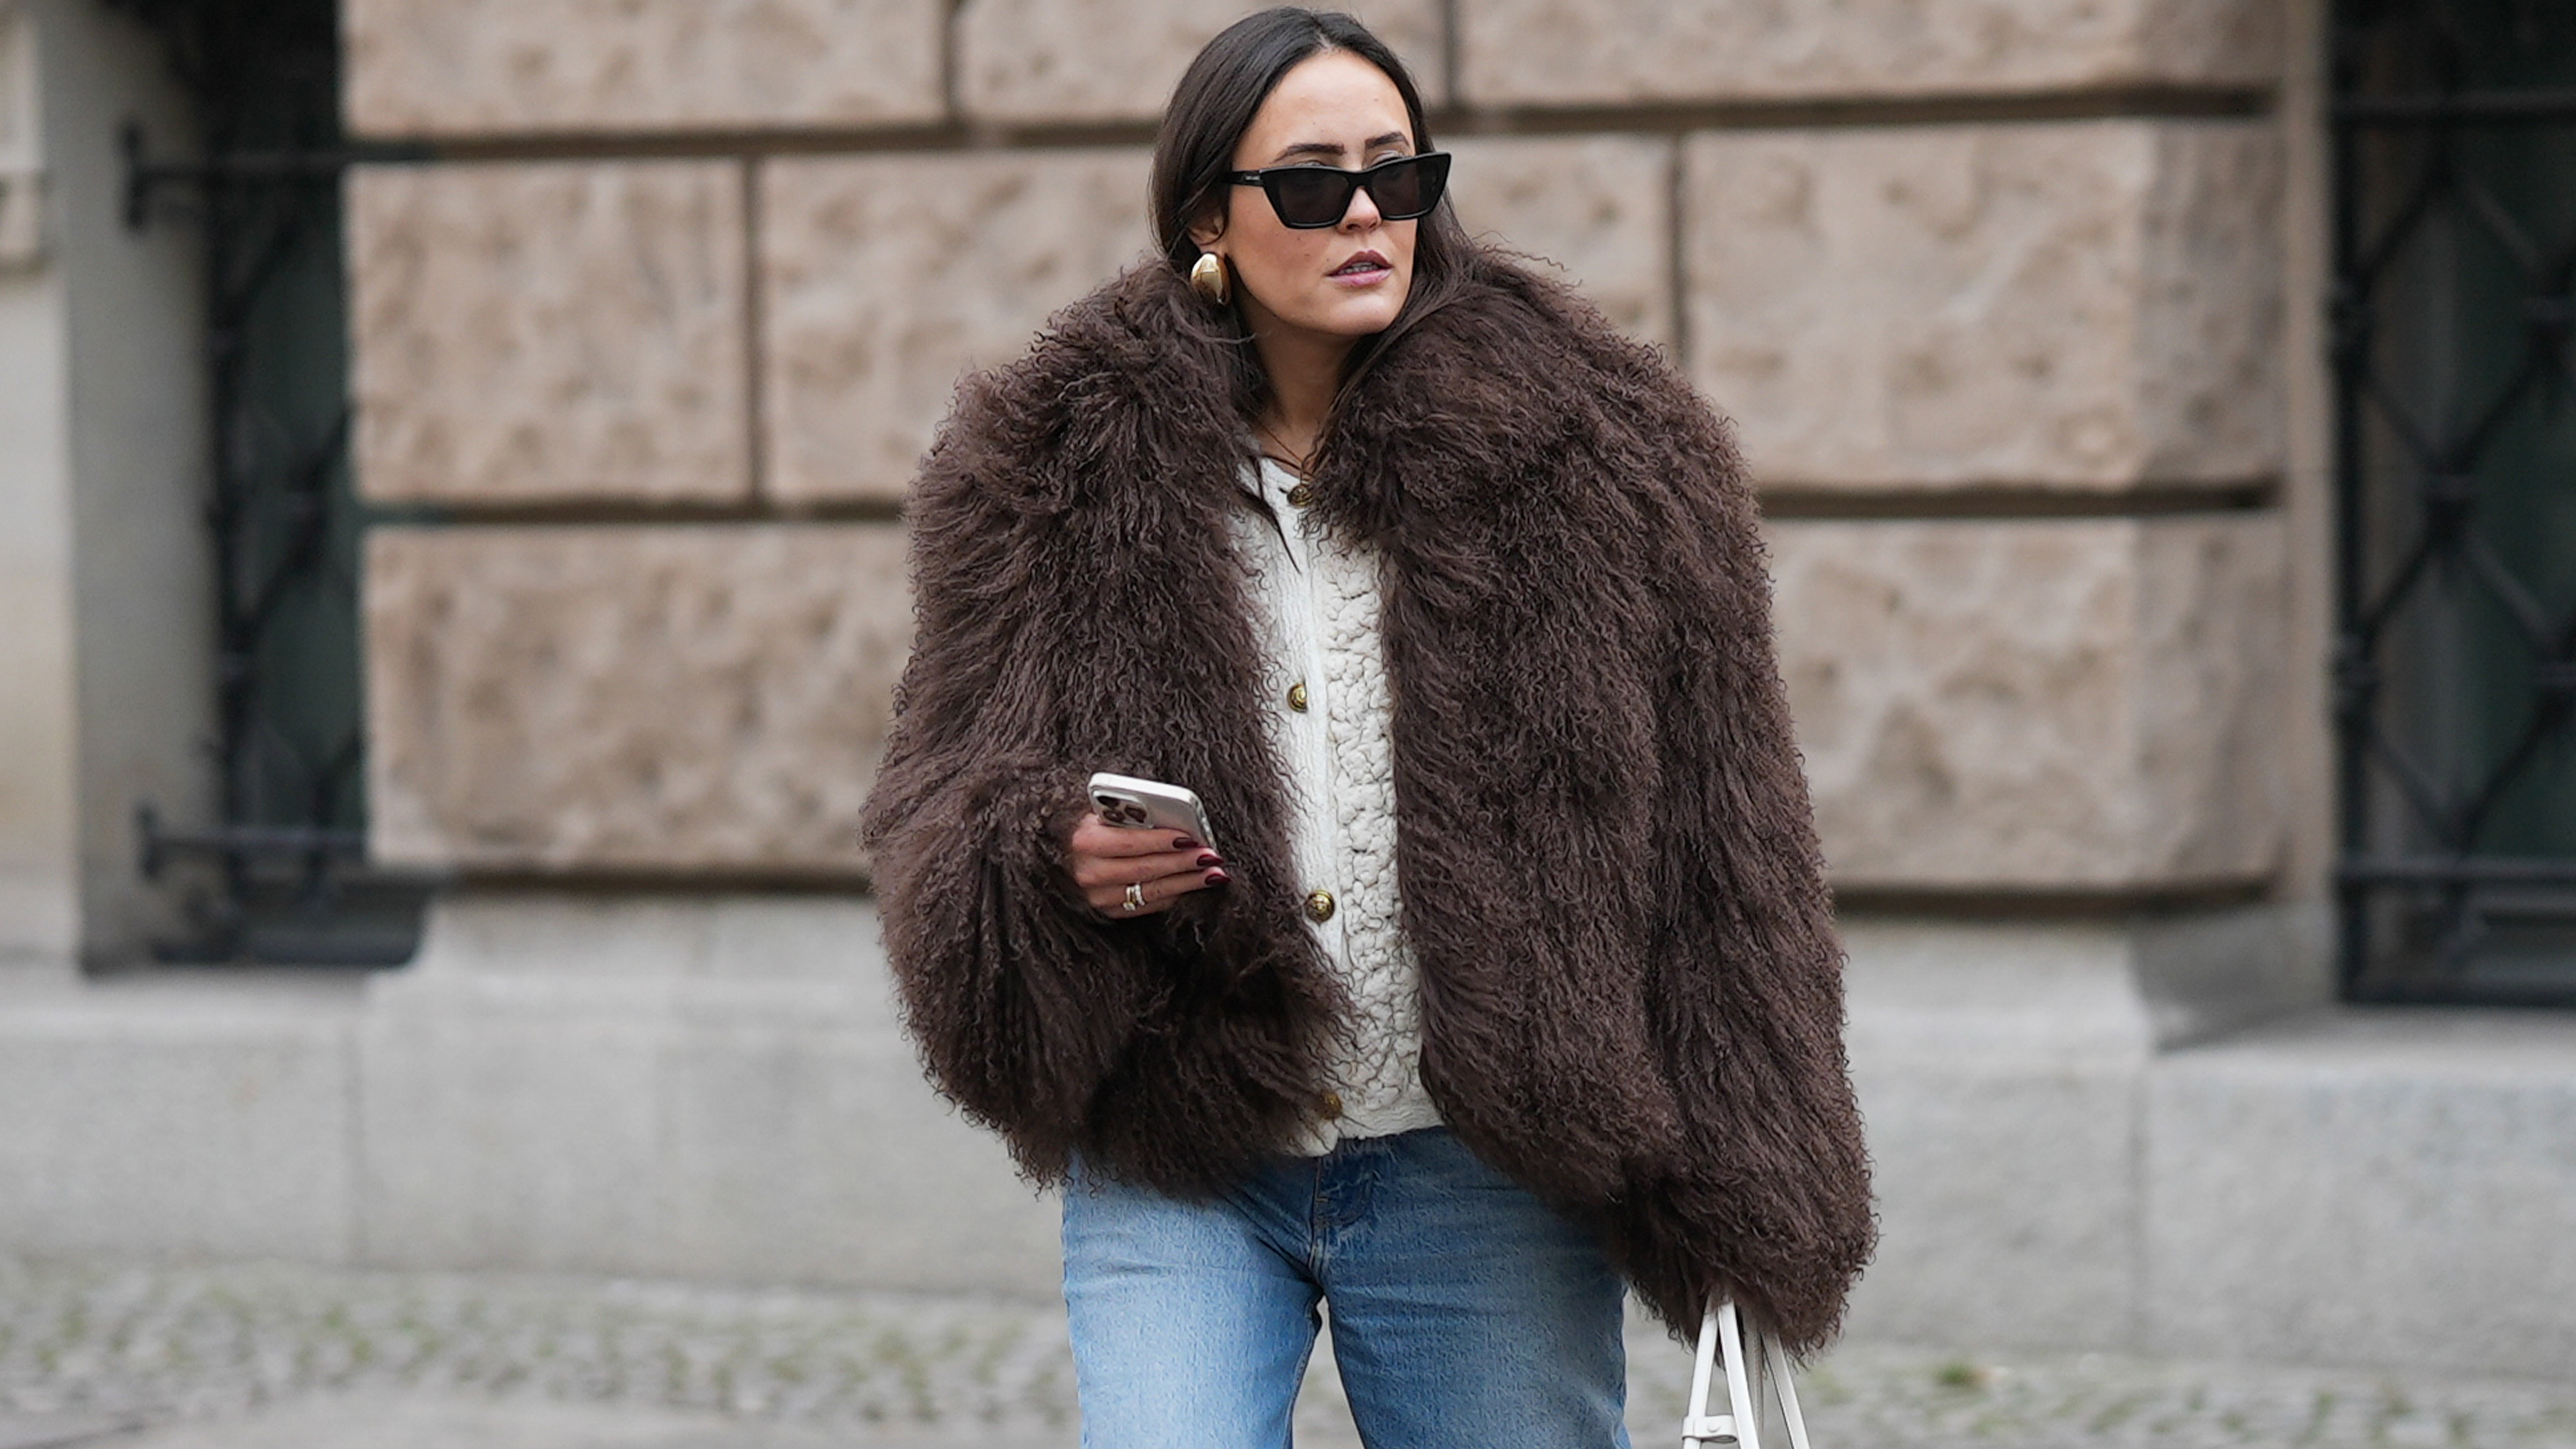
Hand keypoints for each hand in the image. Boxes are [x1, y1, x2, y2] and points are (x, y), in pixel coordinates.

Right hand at [1064, 813, 1228, 917]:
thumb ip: (1130, 814)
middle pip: (1145, 869)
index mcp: (1085, 841)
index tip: (1190, 836)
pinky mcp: (1109, 911)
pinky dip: (1174, 894)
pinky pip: (1148, 905)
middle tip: (1210, 856)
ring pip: (1152, 891)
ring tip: (1213, 874)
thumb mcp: (1104, 813)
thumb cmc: (1094, 826)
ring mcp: (1098, 897)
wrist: (1068, 854)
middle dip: (1183, 862)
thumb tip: (1172, 815)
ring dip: (1187, 882)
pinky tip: (1193, 885)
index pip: (1130, 843)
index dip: (1162, 841)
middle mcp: (1089, 873)